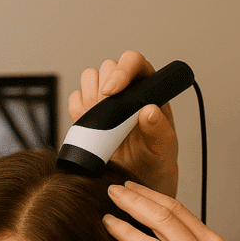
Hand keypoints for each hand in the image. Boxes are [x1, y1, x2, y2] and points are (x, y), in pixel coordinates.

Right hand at [68, 50, 178, 198]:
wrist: (138, 179)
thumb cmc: (157, 159)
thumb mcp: (164, 148)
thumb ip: (160, 129)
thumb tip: (149, 110)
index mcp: (149, 87)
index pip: (133, 61)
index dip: (121, 70)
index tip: (112, 91)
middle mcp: (127, 88)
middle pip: (107, 67)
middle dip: (104, 88)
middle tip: (110, 115)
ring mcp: (106, 99)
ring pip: (89, 78)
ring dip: (91, 98)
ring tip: (104, 123)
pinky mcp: (88, 112)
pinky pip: (75, 99)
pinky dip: (78, 111)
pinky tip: (91, 127)